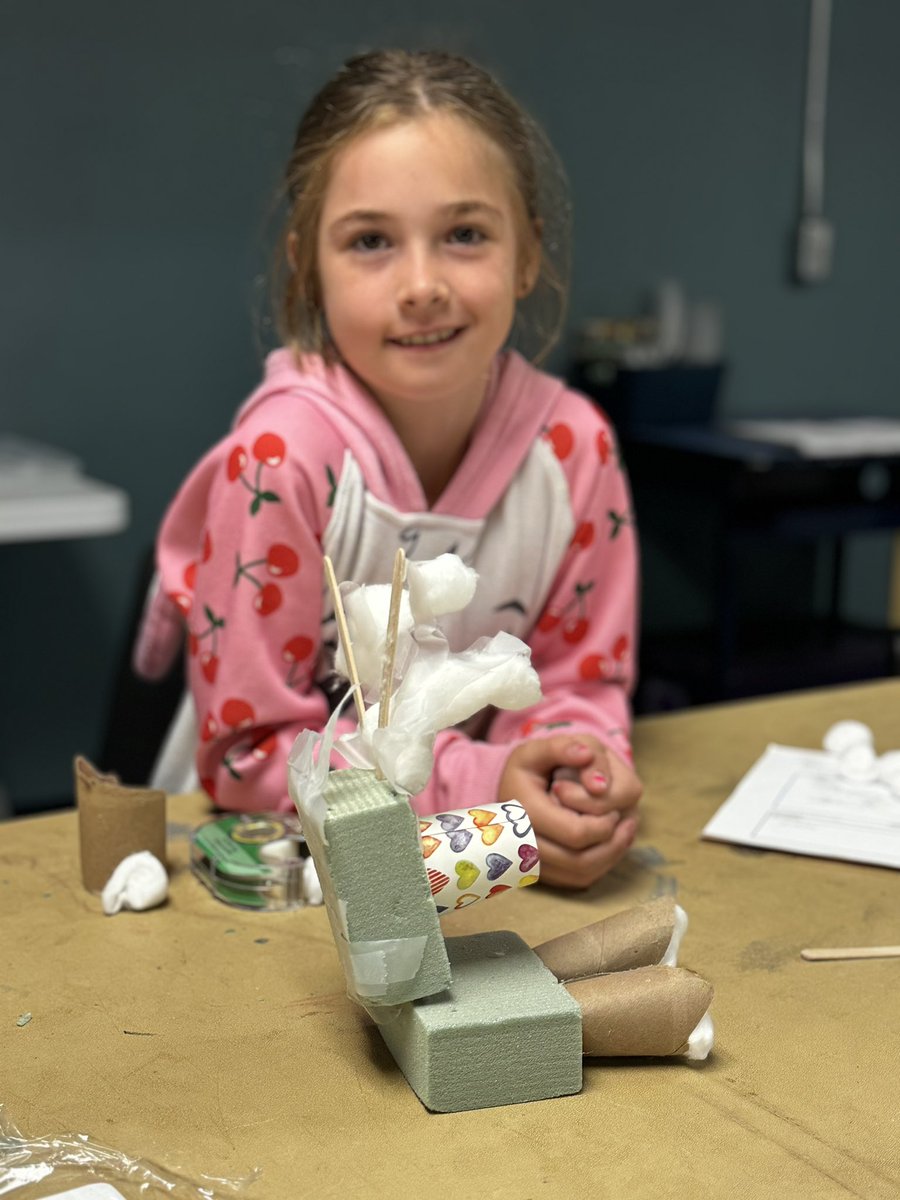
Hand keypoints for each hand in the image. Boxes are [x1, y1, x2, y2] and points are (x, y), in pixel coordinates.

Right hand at [498, 734, 641, 889]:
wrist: (515, 789)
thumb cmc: (532, 766)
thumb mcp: (541, 746)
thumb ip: (564, 747)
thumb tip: (585, 756)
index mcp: (522, 812)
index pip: (577, 833)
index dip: (604, 821)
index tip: (611, 802)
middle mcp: (523, 846)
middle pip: (581, 860)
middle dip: (611, 839)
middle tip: (622, 816)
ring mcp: (532, 865)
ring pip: (582, 874)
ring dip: (611, 854)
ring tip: (625, 828)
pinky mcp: (544, 874)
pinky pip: (578, 879)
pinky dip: (601, 862)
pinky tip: (611, 840)